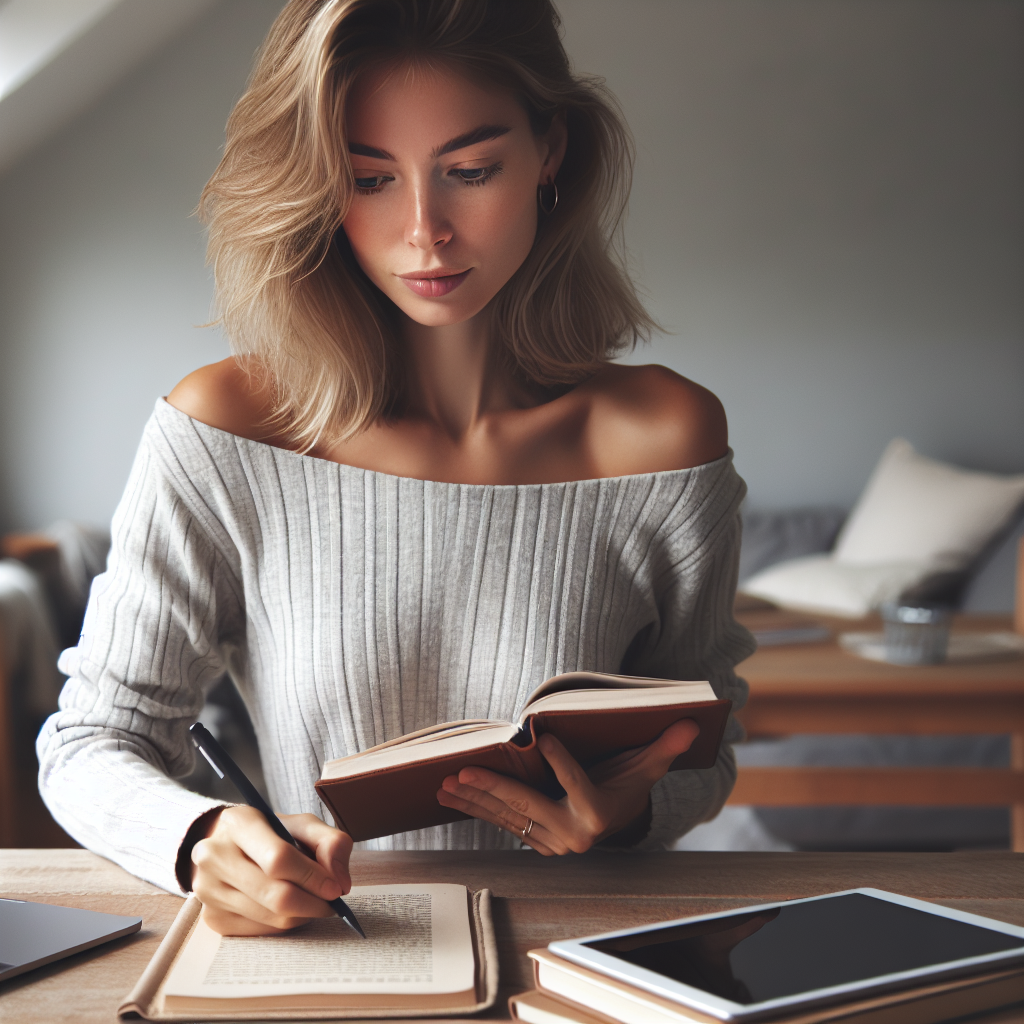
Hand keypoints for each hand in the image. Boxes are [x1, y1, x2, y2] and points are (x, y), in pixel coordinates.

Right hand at [190, 806, 352, 934]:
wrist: (228, 845)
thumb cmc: (271, 833)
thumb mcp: (302, 824)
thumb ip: (330, 842)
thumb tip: (340, 881)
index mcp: (237, 824)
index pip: (278, 859)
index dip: (313, 877)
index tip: (336, 887)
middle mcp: (214, 857)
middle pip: (275, 895)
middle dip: (314, 902)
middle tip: (332, 901)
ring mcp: (208, 891)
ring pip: (272, 918)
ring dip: (303, 914)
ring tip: (312, 900)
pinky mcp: (213, 918)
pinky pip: (262, 931)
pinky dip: (284, 923)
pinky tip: (288, 907)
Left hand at [436, 718, 699, 854]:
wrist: (620, 823)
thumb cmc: (630, 784)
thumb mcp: (647, 766)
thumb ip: (666, 747)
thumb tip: (693, 722)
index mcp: (599, 812)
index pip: (579, 783)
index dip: (562, 762)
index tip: (542, 738)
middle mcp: (572, 833)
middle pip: (529, 805)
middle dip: (492, 788)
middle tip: (462, 772)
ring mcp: (550, 841)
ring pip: (507, 816)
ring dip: (474, 800)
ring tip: (445, 784)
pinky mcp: (535, 840)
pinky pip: (502, 823)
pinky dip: (476, 809)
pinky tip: (451, 797)